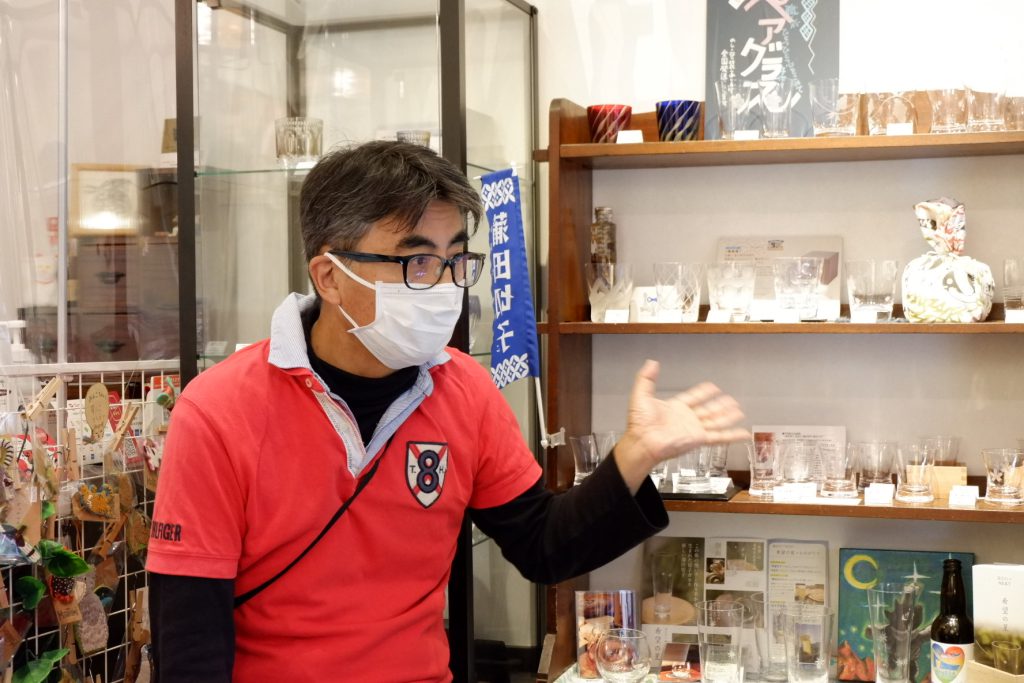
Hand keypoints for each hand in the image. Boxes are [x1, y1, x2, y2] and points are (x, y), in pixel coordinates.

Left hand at [614, 360, 748, 492]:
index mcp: (675, 408)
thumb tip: (651, 363)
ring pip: (716, 421)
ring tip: (739, 411)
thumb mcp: (641, 395)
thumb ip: (647, 378)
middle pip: (708, 409)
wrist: (643, 441)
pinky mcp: (698, 439)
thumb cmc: (639, 424)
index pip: (693, 397)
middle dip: (720, 405)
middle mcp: (686, 418)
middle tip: (731, 400)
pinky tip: (742, 433)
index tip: (712, 387)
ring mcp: (694, 429)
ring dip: (728, 416)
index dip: (703, 392)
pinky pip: (719, 437)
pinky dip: (732, 436)